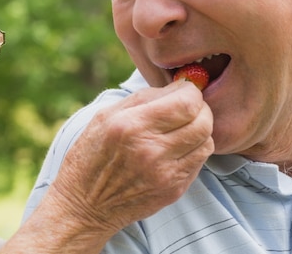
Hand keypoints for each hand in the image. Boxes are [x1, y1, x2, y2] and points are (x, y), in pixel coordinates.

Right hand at [49, 79, 213, 235]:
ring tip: (182, 128)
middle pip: (203, 122)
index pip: (186, 102)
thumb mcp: (105, 116)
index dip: (191, 91)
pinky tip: (176, 148)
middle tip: (188, 107)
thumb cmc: (91, 154)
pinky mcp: (173, 191)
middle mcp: (151, 150)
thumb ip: (144, 98)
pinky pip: (199, 162)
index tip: (184, 90)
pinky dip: (193, 150)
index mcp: (131, 125)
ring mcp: (165, 174)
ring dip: (199, 130)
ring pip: (206, 142)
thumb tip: (179, 86)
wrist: (84, 204)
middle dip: (200, 109)